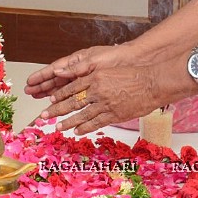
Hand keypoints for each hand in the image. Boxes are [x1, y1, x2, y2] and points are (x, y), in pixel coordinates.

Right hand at [24, 45, 123, 98]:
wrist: (133, 62)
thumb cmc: (114, 57)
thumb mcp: (94, 61)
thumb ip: (76, 67)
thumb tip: (57, 72)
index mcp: (77, 60)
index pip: (55, 69)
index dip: (41, 76)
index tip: (30, 82)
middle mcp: (78, 70)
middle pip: (56, 79)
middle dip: (42, 86)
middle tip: (29, 93)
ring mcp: (85, 78)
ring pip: (63, 87)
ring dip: (50, 92)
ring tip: (38, 99)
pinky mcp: (92, 87)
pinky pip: (75, 94)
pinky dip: (65, 99)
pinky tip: (59, 104)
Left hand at [41, 61, 187, 134]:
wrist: (152, 83)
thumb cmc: (133, 73)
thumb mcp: (107, 67)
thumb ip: (86, 70)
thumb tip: (64, 72)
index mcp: (95, 77)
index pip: (72, 87)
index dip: (60, 95)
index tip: (50, 100)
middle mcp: (98, 90)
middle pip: (72, 102)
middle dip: (57, 110)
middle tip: (44, 116)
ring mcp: (106, 104)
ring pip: (82, 115)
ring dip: (68, 122)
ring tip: (58, 127)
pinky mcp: (114, 115)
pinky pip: (96, 123)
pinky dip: (85, 127)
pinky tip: (77, 130)